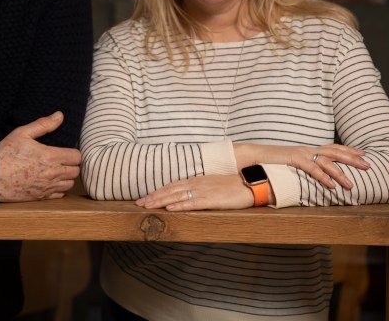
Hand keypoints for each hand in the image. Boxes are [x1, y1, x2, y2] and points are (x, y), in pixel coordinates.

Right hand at [0, 111, 80, 201]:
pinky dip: (59, 189)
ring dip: (67, 177)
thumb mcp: (22, 133)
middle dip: (72, 165)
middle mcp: (52, 174)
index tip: (67, 150)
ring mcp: (47, 187)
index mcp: (50, 156)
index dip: (74, 152)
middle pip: (76, 171)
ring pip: (70, 184)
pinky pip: (59, 195)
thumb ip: (43, 124)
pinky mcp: (40, 197)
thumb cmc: (5, 154)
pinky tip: (50, 181)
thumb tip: (60, 115)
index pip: (77, 157)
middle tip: (63, 160)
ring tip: (58, 170)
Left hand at [136, 174, 254, 210]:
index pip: (172, 185)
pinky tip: (170, 209)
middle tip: (139, 203)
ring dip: (161, 201)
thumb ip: (199, 189)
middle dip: (153, 197)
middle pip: (170, 190)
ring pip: (177, 196)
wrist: (250, 184)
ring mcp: (203, 191)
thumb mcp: (212, 185)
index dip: (158, 191)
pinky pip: (192, 203)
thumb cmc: (233, 186)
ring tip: (147, 206)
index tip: (145, 197)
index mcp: (197, 180)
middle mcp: (197, 184)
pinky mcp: (212, 200)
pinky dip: (180, 206)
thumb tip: (186, 195)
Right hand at [235, 143, 369, 189]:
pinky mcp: (293, 159)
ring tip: (352, 184)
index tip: (363, 154)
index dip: (349, 150)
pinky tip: (333, 185)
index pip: (333, 148)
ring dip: (341, 173)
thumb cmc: (273, 162)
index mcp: (309, 150)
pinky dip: (324, 177)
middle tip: (368, 166)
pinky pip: (312, 169)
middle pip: (335, 152)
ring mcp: (301, 153)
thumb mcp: (292, 163)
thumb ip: (305, 167)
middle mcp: (308, 149)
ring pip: (326, 162)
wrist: (254, 155)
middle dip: (353, 159)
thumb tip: (316, 176)